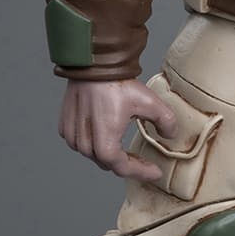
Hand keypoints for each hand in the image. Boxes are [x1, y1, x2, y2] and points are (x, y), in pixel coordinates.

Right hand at [58, 78, 179, 180]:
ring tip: (123, 150)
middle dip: (125, 164)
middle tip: (142, 162)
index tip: (154, 172)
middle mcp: (84, 143)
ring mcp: (72, 134)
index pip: (123, 168)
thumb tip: (170, 134)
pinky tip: (104, 137)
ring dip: (108, 154)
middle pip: (107, 163)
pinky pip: (79, 142)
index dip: (140, 172)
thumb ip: (166, 121)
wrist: (91, 63)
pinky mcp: (65, 124)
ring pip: (92, 154)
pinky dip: (92, 143)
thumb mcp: (149, 101)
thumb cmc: (115, 82)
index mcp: (104, 143)